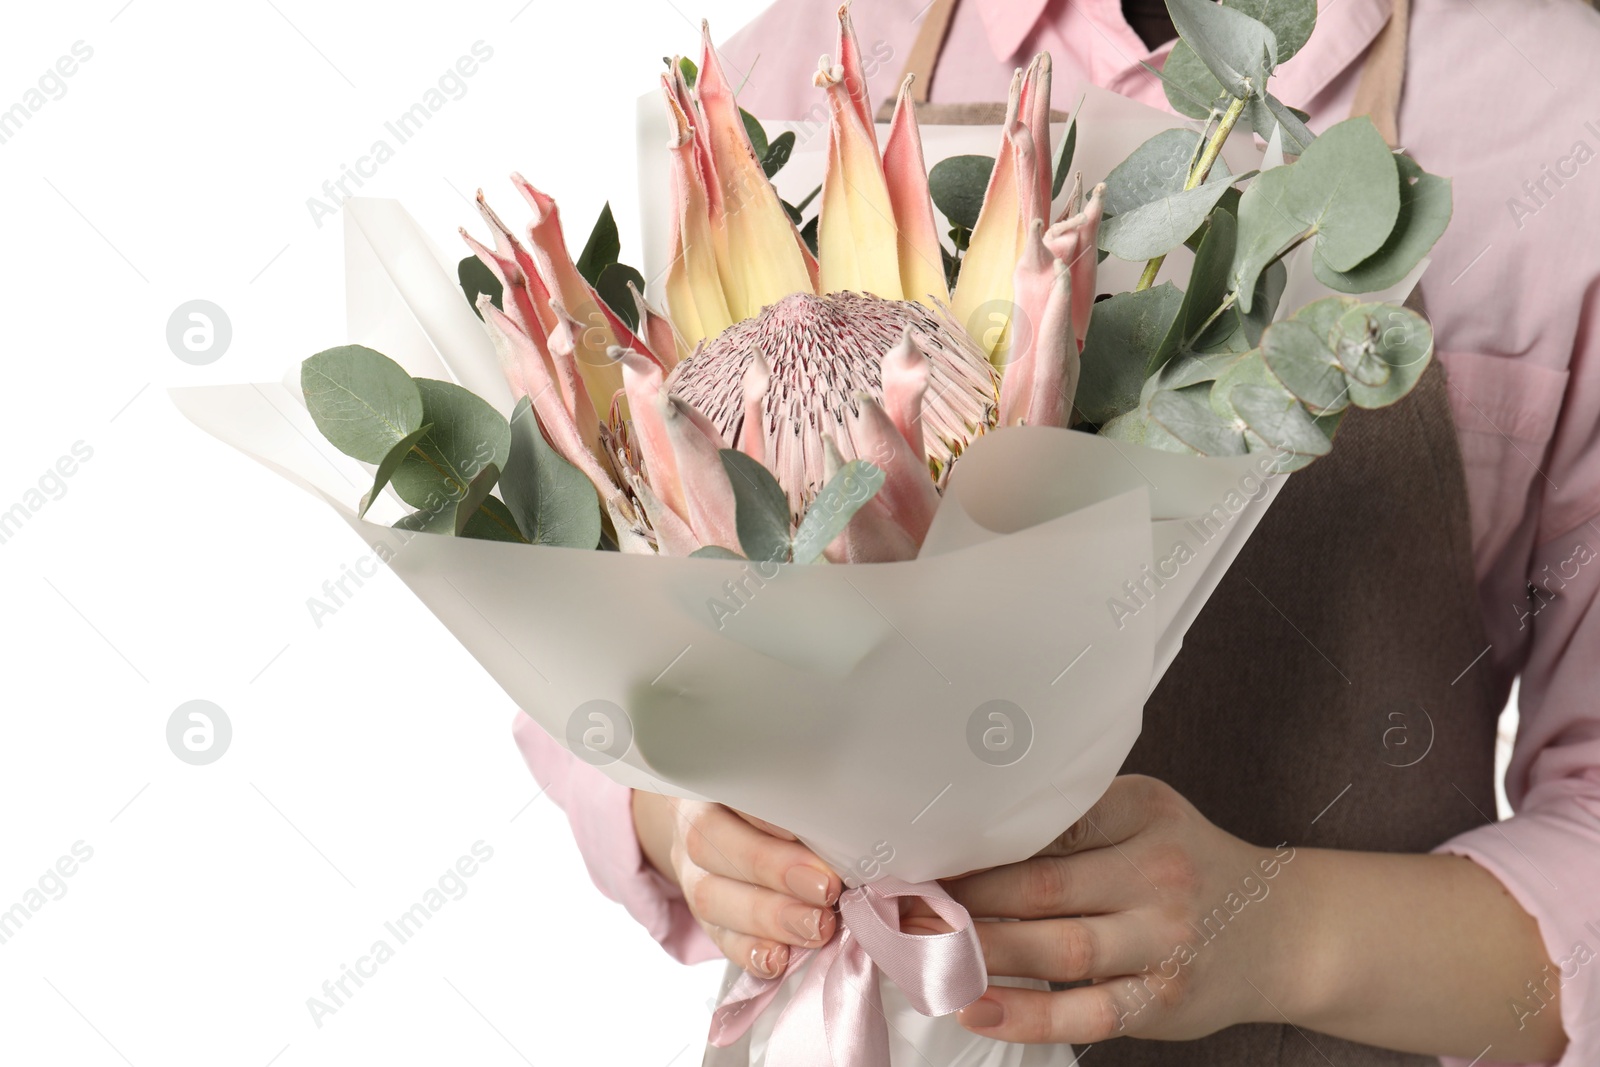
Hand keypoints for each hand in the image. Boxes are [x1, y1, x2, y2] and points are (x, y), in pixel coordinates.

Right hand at [632, 791, 840, 978]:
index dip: (769, 814)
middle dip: (774, 869)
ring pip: (710, 894)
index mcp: (720, 785)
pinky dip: (750, 952)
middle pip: (712, 842)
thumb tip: (863, 842)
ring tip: (817, 928)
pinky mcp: (705, 919)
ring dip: (768, 916)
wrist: (735, 837)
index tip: (813, 832)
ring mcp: (694, 874)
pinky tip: (780, 959)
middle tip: (826, 889)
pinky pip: (717, 938)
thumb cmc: (782, 814)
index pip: (732, 790)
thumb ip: (817, 814)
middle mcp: (697, 825)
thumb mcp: (793, 799)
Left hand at [944, 775, 1300, 1043]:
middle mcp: (1157, 873)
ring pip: (1056, 950)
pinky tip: (974, 1007)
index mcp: (1142, 812)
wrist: (1283, 931)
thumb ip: (1072, 820)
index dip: (975, 843)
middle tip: (899, 904)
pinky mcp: (1162, 1000)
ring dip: (980, 953)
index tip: (918, 851)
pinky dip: (1026, 1014)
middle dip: (961, 900)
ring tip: (920, 951)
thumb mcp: (1143, 818)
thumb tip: (965, 833)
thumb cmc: (1188, 866)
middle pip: (1040, 888)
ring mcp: (1164, 941)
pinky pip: (1086, 1013)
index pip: (1046, 824)